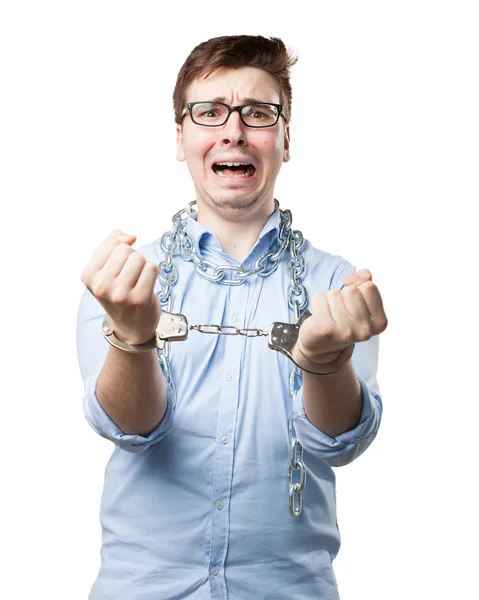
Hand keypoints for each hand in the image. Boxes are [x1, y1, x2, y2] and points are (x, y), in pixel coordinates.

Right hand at [81, 230, 161, 344]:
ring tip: (138, 280)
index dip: (122, 246)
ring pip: (139, 258)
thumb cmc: (119, 293)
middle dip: (132, 258)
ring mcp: (120, 294)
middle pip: (126, 250)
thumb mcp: (105, 270)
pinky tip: (146, 285)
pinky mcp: (140, 299)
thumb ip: (112, 243)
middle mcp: (101, 286)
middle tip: (130, 276)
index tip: (121, 262)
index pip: (111, 242)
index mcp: (88, 276)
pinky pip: (151, 268)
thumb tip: (130, 237)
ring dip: (143, 266)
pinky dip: (152, 273)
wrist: (130, 327)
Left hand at [297, 269, 387, 364]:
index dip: (358, 288)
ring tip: (330, 315)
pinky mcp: (325, 329)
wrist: (321, 346)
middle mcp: (365, 330)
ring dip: (329, 300)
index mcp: (380, 322)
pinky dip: (317, 302)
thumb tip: (354, 278)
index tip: (354, 302)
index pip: (369, 286)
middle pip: (351, 290)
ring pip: (334, 293)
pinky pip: (319, 297)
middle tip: (340, 312)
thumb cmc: (343, 319)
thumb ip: (365, 281)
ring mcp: (345, 331)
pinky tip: (320, 317)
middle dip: (343, 295)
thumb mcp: (361, 301)